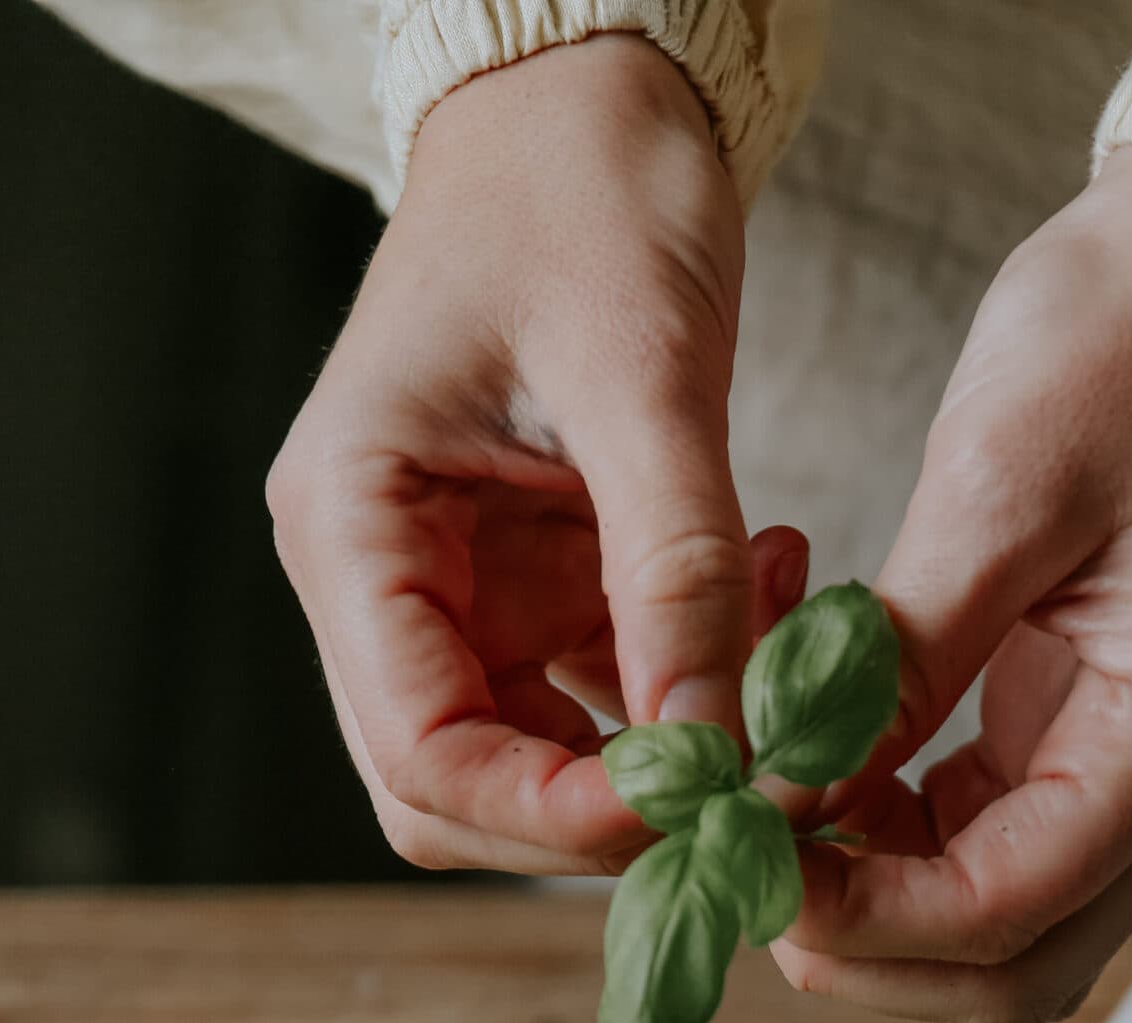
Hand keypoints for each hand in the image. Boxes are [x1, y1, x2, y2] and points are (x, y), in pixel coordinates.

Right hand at [267, 37, 806, 876]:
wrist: (591, 96)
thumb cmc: (582, 186)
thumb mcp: (644, 371)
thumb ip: (677, 571)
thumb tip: (717, 749)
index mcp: (350, 523)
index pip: (420, 754)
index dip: (550, 814)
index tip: (691, 807)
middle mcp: (383, 578)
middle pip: (461, 793)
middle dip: (605, 817)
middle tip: (750, 786)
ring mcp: (458, 591)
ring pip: (538, 766)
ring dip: (665, 760)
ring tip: (781, 666)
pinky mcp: (535, 587)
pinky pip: (607, 700)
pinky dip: (697, 694)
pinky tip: (776, 612)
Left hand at [773, 148, 1131, 1022]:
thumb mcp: (998, 483)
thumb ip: (897, 658)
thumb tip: (787, 790)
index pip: (1008, 907)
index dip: (864, 918)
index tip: (742, 865)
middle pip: (1016, 971)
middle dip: (871, 954)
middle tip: (744, 880)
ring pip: (1003, 933)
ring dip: (880, 916)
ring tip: (769, 834)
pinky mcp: (1095, 744)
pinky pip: (993, 856)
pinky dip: (900, 853)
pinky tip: (822, 785)